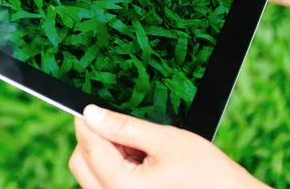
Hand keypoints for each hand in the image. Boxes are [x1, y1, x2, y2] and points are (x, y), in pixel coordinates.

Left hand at [69, 105, 270, 188]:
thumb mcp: (165, 141)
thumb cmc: (208, 175)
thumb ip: (123, 127)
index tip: (91, 107)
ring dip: (105, 156)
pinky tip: (141, 164)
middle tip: (123, 129)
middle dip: (94, 140)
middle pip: (81, 163)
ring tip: (140, 149)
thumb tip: (91, 113)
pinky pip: (105, 187)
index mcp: (122, 187)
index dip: (86, 122)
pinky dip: (114, 170)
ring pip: (91, 176)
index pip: (88, 147)